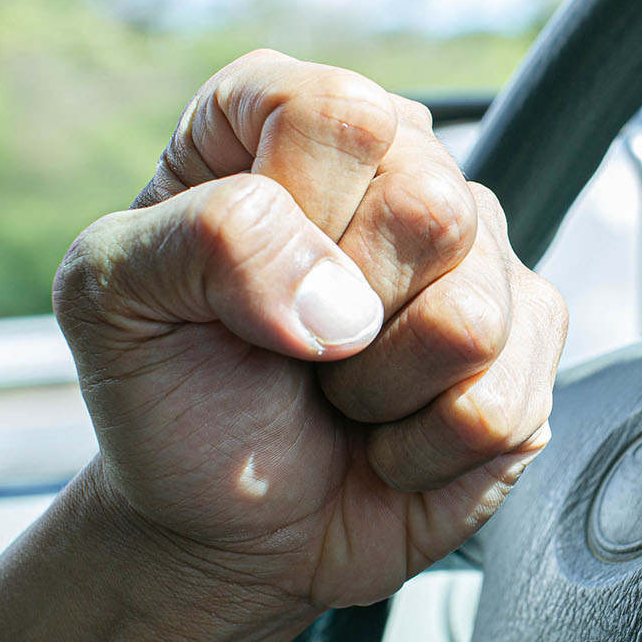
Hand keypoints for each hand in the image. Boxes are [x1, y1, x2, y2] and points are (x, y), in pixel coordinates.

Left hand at [54, 50, 566, 625]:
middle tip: (296, 350)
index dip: (299, 211)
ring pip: (474, 316)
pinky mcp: (529, 345)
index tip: (240, 284)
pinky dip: (425, 451)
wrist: (226, 527)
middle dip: (343, 316)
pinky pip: (505, 402)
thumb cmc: (171, 397)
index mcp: (285, 121)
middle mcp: (398, 168)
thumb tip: (341, 302)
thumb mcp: (112, 299)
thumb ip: (201, 241)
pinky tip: (390, 439)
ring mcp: (479, 256)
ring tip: (341, 394)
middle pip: (431, 206)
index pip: (344, 115)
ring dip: (382, 393)